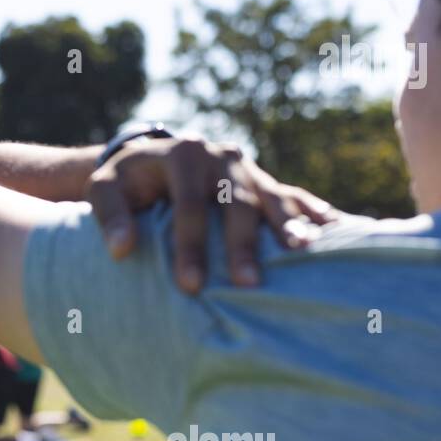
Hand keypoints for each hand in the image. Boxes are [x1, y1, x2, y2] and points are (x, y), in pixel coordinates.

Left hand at [85, 136, 338, 292]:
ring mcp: (248, 167)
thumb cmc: (125, 182)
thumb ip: (110, 217)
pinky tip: (337, 232)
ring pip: (273, 195)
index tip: (190, 285)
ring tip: (304, 253)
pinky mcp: (264, 180)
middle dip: (242, 243)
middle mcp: (220, 156)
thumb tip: (122, 249)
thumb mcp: (103, 190)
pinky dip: (314, 213)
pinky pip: (294, 196)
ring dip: (289, 224)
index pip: (188, 204)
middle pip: (237, 201)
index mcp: (182, 154)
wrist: (150, 158)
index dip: (190, 244)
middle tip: (248, 283)